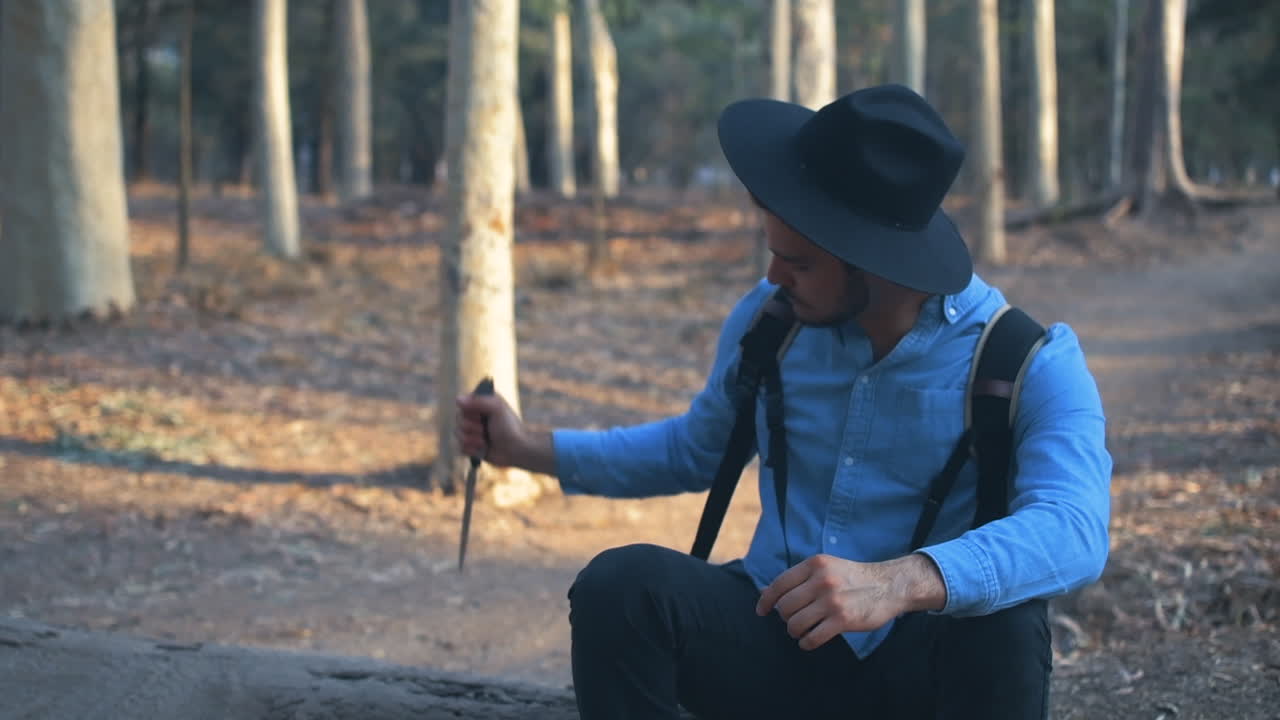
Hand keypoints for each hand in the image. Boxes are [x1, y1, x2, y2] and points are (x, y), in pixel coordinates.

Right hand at [455, 390, 525, 467]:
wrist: (516, 451)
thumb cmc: (510, 427)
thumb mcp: (497, 409)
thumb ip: (478, 401)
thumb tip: (458, 400)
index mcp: (481, 403)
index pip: (462, 403)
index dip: (469, 412)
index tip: (480, 416)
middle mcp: (476, 415)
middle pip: (458, 419)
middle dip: (471, 427)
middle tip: (484, 430)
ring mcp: (473, 431)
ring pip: (457, 433)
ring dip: (471, 439)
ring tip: (484, 441)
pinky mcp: (472, 446)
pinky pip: (460, 447)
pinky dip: (471, 449)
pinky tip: (482, 449)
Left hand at [755, 554, 944, 650]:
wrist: (888, 585)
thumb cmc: (852, 578)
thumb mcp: (826, 567)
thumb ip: (801, 578)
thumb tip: (767, 592)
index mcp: (815, 564)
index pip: (779, 584)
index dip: (766, 600)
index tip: (762, 611)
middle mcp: (821, 580)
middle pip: (785, 606)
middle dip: (785, 617)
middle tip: (793, 621)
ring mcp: (832, 600)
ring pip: (795, 624)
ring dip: (795, 631)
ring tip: (801, 631)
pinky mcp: (843, 619)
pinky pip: (812, 638)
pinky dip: (806, 643)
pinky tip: (809, 641)